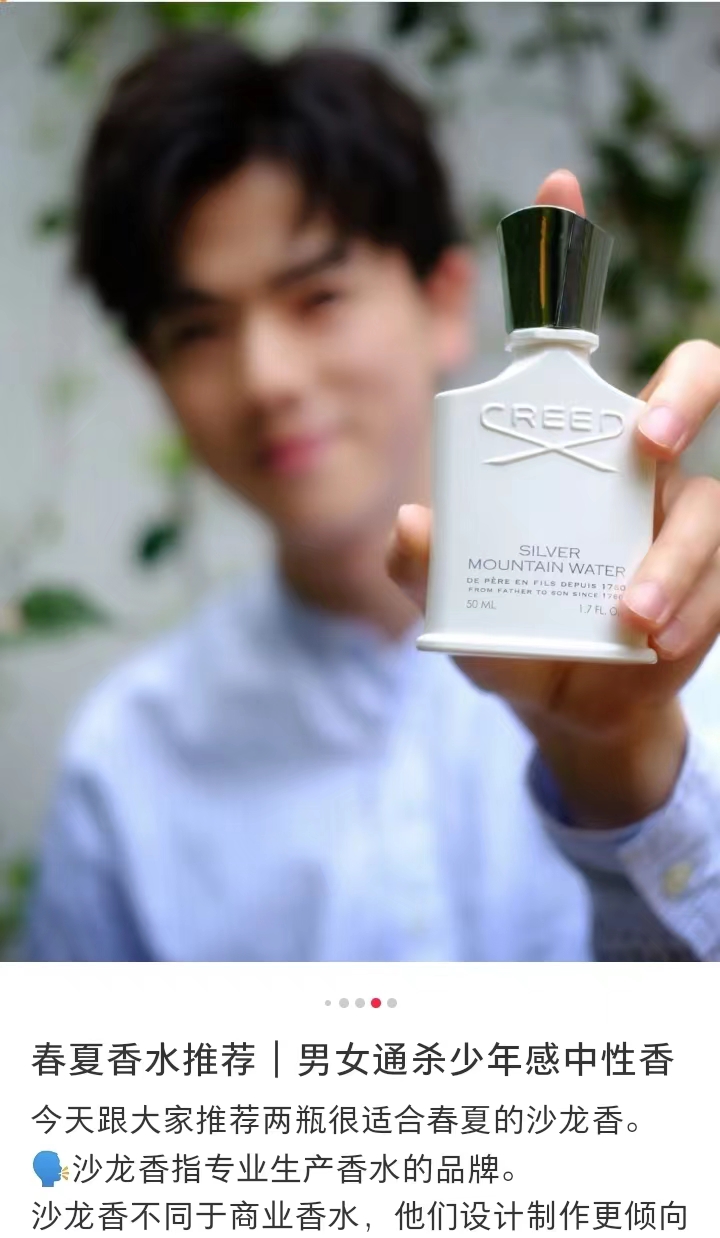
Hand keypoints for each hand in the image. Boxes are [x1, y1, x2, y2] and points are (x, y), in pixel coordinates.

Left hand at [386, 170, 719, 826]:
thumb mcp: (451, 606)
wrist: (564, 708)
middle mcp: (632, 465)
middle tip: (646, 439)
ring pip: (711, 501)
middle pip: (691, 382)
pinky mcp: (712, 579)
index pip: (570, 336)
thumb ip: (421, 568)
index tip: (556, 183)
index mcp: (563, 448)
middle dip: (683, 393)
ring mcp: (678, 518)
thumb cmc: (509, 638)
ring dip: (672, 557)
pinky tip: (650, 646)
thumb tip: (407, 524)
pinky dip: (689, 613)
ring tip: (626, 616)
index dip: (568, 256)